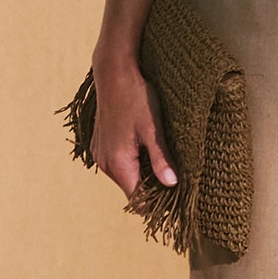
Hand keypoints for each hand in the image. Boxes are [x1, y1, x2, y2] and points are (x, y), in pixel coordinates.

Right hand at [89, 59, 176, 195]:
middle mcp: (105, 163)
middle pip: (131, 191)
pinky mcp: (100, 144)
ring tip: (164, 164)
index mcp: (119, 163)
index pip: (137, 201)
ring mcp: (100, 154)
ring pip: (125, 177)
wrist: (114, 73)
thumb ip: (161, 159)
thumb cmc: (136, 98)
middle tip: (177, 181)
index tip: (176, 201)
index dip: (156, 204)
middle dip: (152, 190)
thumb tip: (171, 184)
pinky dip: (133, 163)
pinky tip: (148, 151)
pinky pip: (118, 164)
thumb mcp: (153, 129)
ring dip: (143, 175)